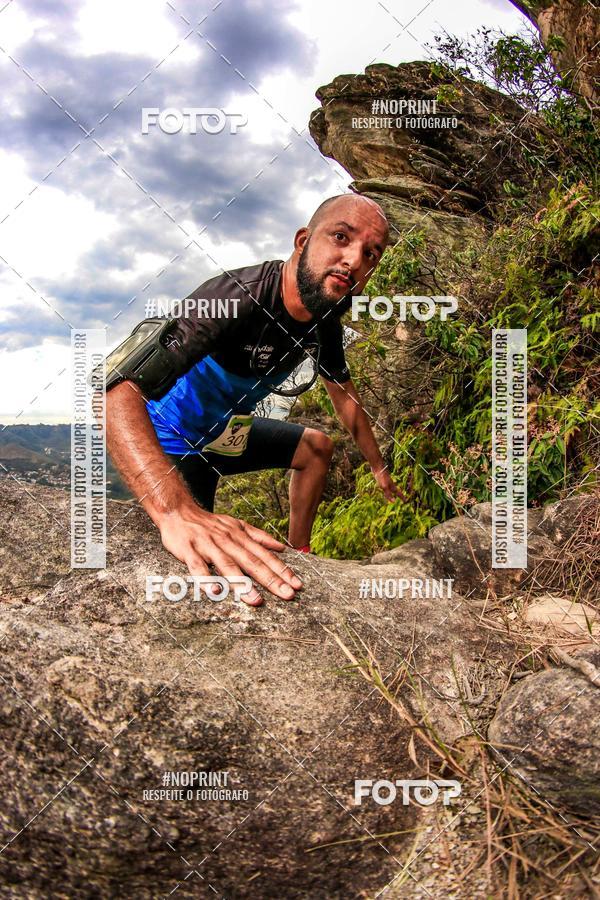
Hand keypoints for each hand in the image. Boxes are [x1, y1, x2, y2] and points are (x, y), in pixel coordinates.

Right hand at [158, 505, 301, 606]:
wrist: (179, 511)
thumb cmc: (210, 523)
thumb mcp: (238, 525)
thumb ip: (259, 537)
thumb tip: (282, 548)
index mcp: (241, 537)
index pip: (266, 556)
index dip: (283, 570)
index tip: (297, 585)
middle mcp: (228, 541)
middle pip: (252, 562)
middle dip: (271, 580)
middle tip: (288, 595)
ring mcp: (208, 546)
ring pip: (227, 566)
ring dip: (242, 584)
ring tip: (256, 600)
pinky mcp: (189, 551)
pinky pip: (198, 567)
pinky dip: (206, 579)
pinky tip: (215, 592)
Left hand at [373, 469, 408, 502]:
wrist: (377, 467)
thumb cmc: (381, 477)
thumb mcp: (384, 487)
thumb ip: (388, 494)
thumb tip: (393, 502)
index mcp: (392, 486)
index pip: (398, 493)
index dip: (402, 497)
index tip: (405, 501)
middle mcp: (390, 483)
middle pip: (395, 490)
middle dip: (398, 494)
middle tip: (401, 498)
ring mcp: (386, 481)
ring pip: (390, 488)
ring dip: (391, 491)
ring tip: (392, 494)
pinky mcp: (382, 479)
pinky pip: (385, 485)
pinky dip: (386, 488)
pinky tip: (384, 487)